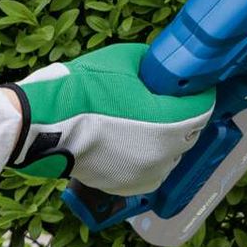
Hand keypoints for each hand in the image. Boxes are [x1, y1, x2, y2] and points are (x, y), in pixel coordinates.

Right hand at [3, 43, 214, 195]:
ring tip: (151, 120)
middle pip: (192, 132)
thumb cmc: (86, 87)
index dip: (201, 93)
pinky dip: (150, 156)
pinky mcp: (125, 186)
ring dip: (170, 138)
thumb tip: (169, 68)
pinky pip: (151, 170)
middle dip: (186, 114)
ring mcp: (144, 173)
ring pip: (173, 154)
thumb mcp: (128, 60)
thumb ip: (157, 66)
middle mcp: (162, 153)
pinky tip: (136, 140)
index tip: (195, 85)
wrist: (42, 121)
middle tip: (172, 99)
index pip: (204, 108)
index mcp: (168, 121)